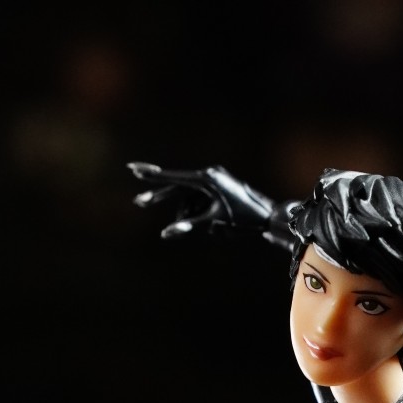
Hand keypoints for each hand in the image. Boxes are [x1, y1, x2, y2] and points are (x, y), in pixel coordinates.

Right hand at [127, 163, 284, 241]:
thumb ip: (189, 226)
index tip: (133, 169)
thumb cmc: (243, 219)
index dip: (152, 176)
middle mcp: (209, 175)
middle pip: (177, 188)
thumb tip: (166, 233)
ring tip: (211, 229)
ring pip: (189, 199)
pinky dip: (200, 213)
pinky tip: (215, 226)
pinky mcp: (219, 188)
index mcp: (206, 179)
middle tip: (139, 202)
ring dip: (190, 215)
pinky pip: (200, 201)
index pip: (173, 177)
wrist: (269, 216)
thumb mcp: (214, 223)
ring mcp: (215, 181)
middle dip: (162, 198)